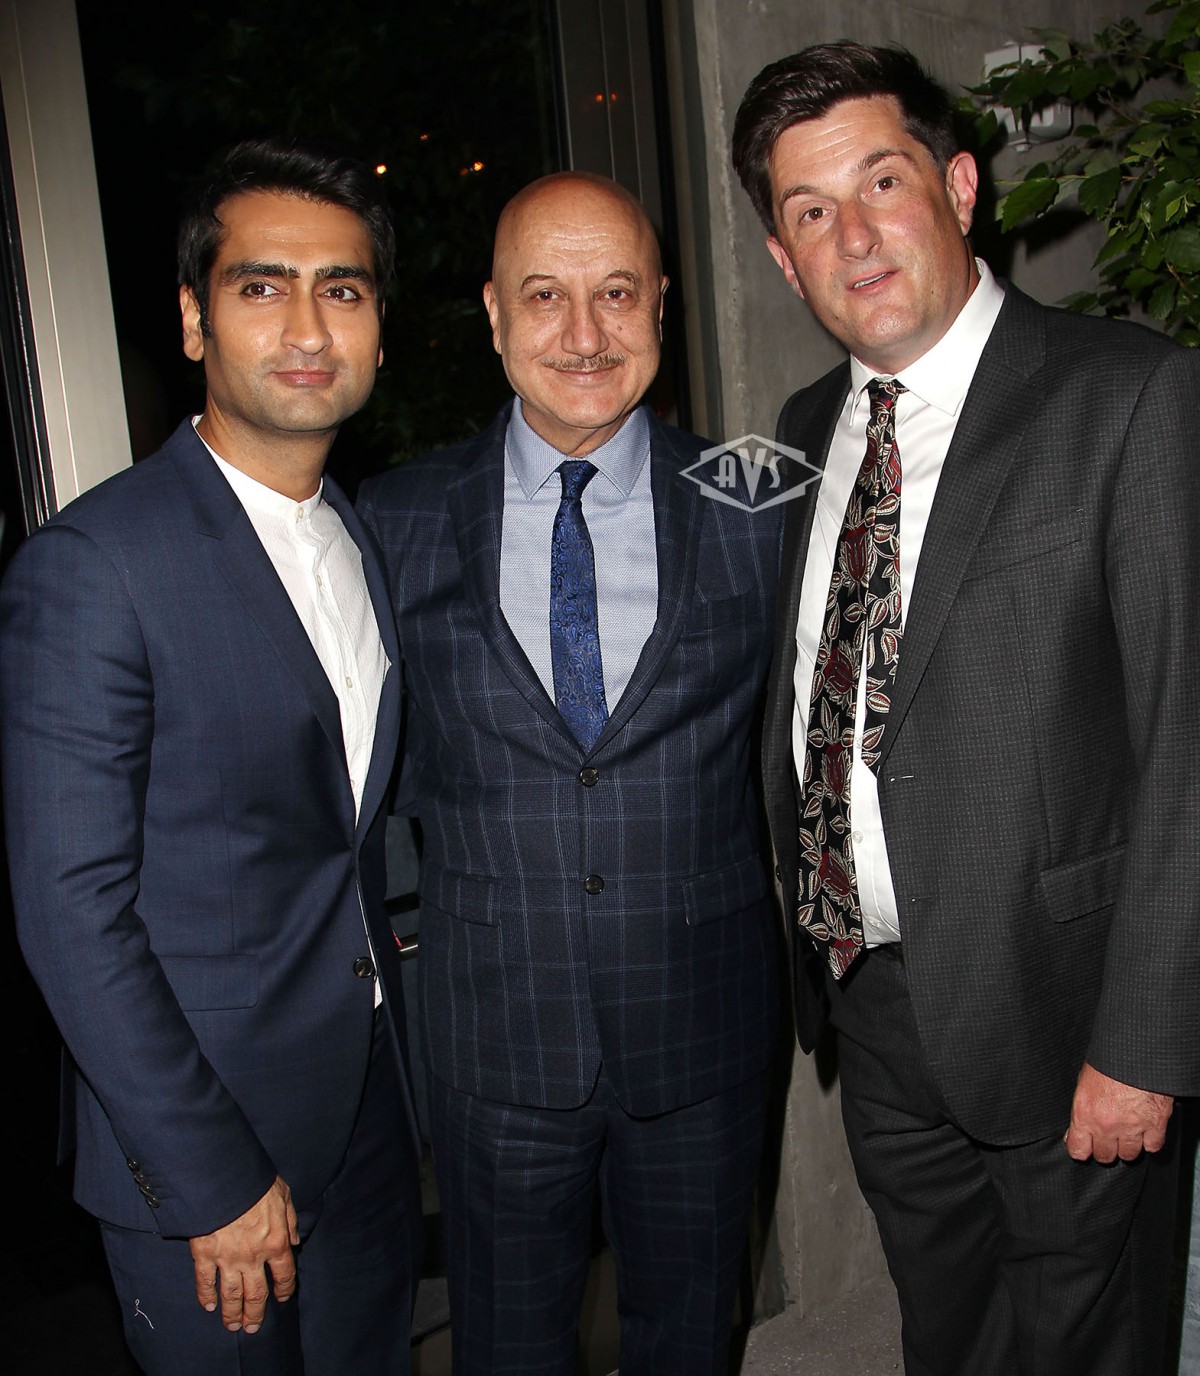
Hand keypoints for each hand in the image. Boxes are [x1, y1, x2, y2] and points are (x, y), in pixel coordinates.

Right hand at [189, 1176, 298, 1332]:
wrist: (224, 1177)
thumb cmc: (256, 1183)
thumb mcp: (284, 1195)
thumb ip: (291, 1221)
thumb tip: (295, 1241)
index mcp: (276, 1242)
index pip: (284, 1274)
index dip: (285, 1289)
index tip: (282, 1297)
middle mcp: (253, 1256)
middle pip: (256, 1294)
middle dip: (255, 1314)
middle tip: (252, 1328)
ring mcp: (227, 1258)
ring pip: (231, 1295)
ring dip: (232, 1313)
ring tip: (233, 1326)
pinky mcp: (204, 1254)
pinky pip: (205, 1282)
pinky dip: (206, 1296)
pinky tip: (209, 1306)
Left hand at [1064, 1062, 1172, 1163]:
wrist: (1135, 1051)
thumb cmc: (1108, 1061)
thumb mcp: (1084, 1083)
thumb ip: (1081, 1111)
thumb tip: (1075, 1131)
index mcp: (1085, 1114)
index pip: (1078, 1150)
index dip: (1081, 1150)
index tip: (1084, 1146)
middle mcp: (1107, 1125)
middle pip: (1105, 1156)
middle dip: (1105, 1148)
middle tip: (1107, 1137)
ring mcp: (1132, 1128)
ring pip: (1129, 1155)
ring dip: (1127, 1146)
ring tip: (1126, 1132)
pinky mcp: (1155, 1125)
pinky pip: (1152, 1147)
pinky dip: (1150, 1141)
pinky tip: (1145, 1131)